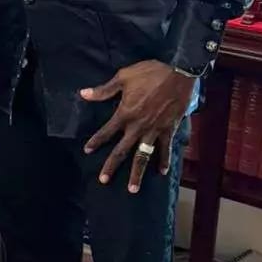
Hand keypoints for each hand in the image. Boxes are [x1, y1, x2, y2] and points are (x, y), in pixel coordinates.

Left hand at [80, 60, 195, 192]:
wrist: (178, 73)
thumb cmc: (150, 72)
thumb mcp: (124, 77)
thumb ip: (104, 90)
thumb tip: (84, 94)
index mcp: (125, 113)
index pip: (106, 132)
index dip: (96, 141)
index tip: (87, 150)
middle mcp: (137, 126)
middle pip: (121, 150)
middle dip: (111, 166)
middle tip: (103, 180)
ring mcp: (154, 130)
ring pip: (143, 156)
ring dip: (137, 173)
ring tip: (132, 189)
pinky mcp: (168, 130)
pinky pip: (165, 149)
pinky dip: (164, 161)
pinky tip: (162, 172)